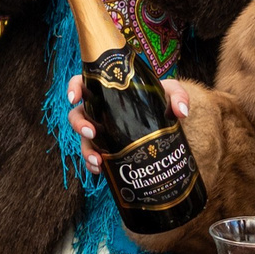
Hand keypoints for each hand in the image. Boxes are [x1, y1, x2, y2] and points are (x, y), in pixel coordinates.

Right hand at [65, 73, 191, 175]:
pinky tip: (101, 169)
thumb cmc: (161, 100)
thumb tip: (180, 112)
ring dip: (86, 150)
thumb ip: (177, 95)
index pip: (83, 84)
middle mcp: (99, 111)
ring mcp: (102, 131)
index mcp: (108, 92)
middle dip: (79, 124)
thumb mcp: (170, 91)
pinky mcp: (107, 148)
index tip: (74, 97)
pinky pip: (94, 157)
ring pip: (83, 140)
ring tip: (98, 160)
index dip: (74, 88)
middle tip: (92, 132)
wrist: (165, 121)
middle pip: (77, 115)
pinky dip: (93, 164)